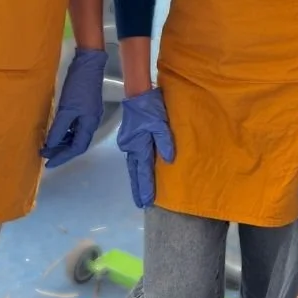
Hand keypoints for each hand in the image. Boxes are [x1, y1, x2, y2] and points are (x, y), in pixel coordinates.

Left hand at [41, 47, 106, 167]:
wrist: (88, 64)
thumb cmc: (78, 87)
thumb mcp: (66, 109)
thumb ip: (59, 129)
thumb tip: (50, 146)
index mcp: (90, 124)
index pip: (77, 148)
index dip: (62, 157)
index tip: (48, 163)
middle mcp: (91, 122)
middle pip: (77, 143)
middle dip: (61, 151)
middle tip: (44, 155)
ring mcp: (88, 114)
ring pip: (75, 134)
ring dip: (62, 141)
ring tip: (47, 145)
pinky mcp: (84, 107)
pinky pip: (74, 125)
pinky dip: (64, 131)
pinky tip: (55, 131)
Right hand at [116, 87, 175, 209]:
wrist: (137, 93)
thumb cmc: (150, 107)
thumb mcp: (160, 123)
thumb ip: (165, 141)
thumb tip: (169, 160)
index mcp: (138, 145)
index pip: (144, 171)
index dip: (146, 187)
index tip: (146, 202)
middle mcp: (130, 147)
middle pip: (134, 172)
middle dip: (138, 188)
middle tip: (140, 204)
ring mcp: (128, 143)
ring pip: (132, 166)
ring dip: (136, 179)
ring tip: (139, 193)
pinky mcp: (129, 138)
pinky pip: (133, 158)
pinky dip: (135, 168)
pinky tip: (139, 172)